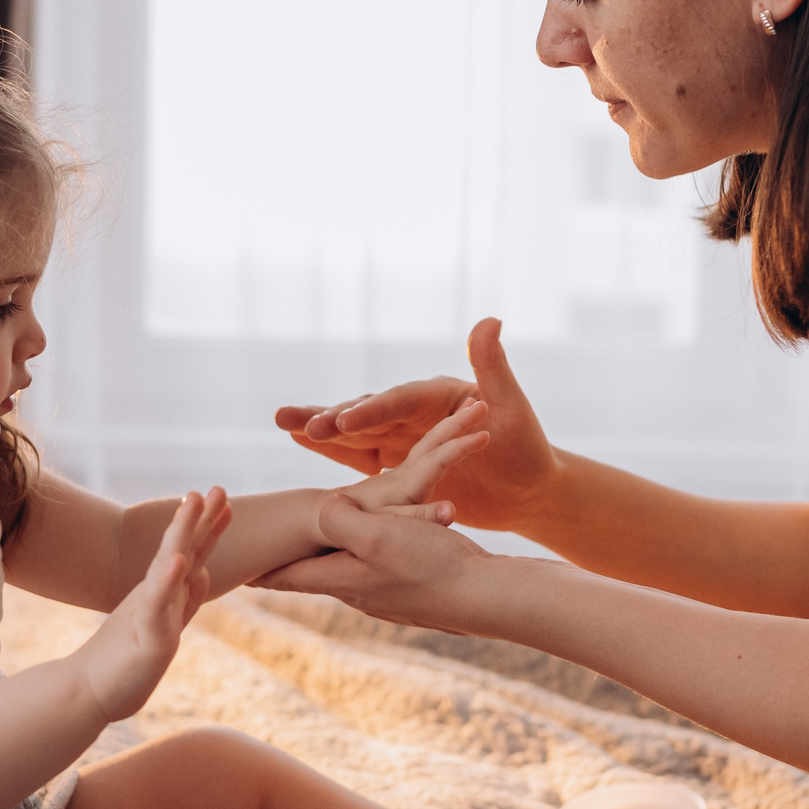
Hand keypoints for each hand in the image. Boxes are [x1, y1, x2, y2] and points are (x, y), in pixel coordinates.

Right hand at [74, 488, 231, 720]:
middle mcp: (157, 595)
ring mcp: (150, 611)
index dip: (208, 529)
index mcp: (163, 594)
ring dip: (183, 531)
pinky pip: (156, 603)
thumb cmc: (127, 661)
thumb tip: (202, 569)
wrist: (89, 691)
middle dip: (200, 518)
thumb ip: (185, 599)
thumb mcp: (166, 627)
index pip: (191, 556)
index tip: (225, 503)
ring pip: (169, 564)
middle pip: (182, 549)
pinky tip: (178, 561)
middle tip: (217, 488)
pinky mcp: (144, 634)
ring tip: (195, 499)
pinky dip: (167, 581)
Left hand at [256, 493, 496, 632]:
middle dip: (289, 567)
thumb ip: (338, 520)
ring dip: (329, 559)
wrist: (483, 595)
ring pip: (347, 572)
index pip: (286, 576)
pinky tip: (374, 553)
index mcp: (341, 578)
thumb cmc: (429, 563)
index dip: (259, 571)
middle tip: (264, 563)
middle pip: (312, 576)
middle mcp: (358, 592)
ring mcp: (385, 597)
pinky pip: (378, 570)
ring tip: (313, 553)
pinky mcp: (411, 592)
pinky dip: (365, 557)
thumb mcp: (375, 533)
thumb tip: (319, 513)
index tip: (234, 573)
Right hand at [273, 318, 559, 534]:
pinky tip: (299, 438)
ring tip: (282, 421)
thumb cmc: (527, 447)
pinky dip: (330, 449)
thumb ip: (492, 368)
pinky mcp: (395, 465)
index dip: (372, 410)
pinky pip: (357, 456)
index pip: (400, 402)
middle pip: (368, 413)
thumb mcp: (512, 407)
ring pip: (353, 433)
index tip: (345, 419)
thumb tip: (489, 318)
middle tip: (295, 422)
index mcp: (437, 396)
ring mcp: (401, 437)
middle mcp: (413, 412)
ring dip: (319, 429)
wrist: (527, 489)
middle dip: (332, 419)